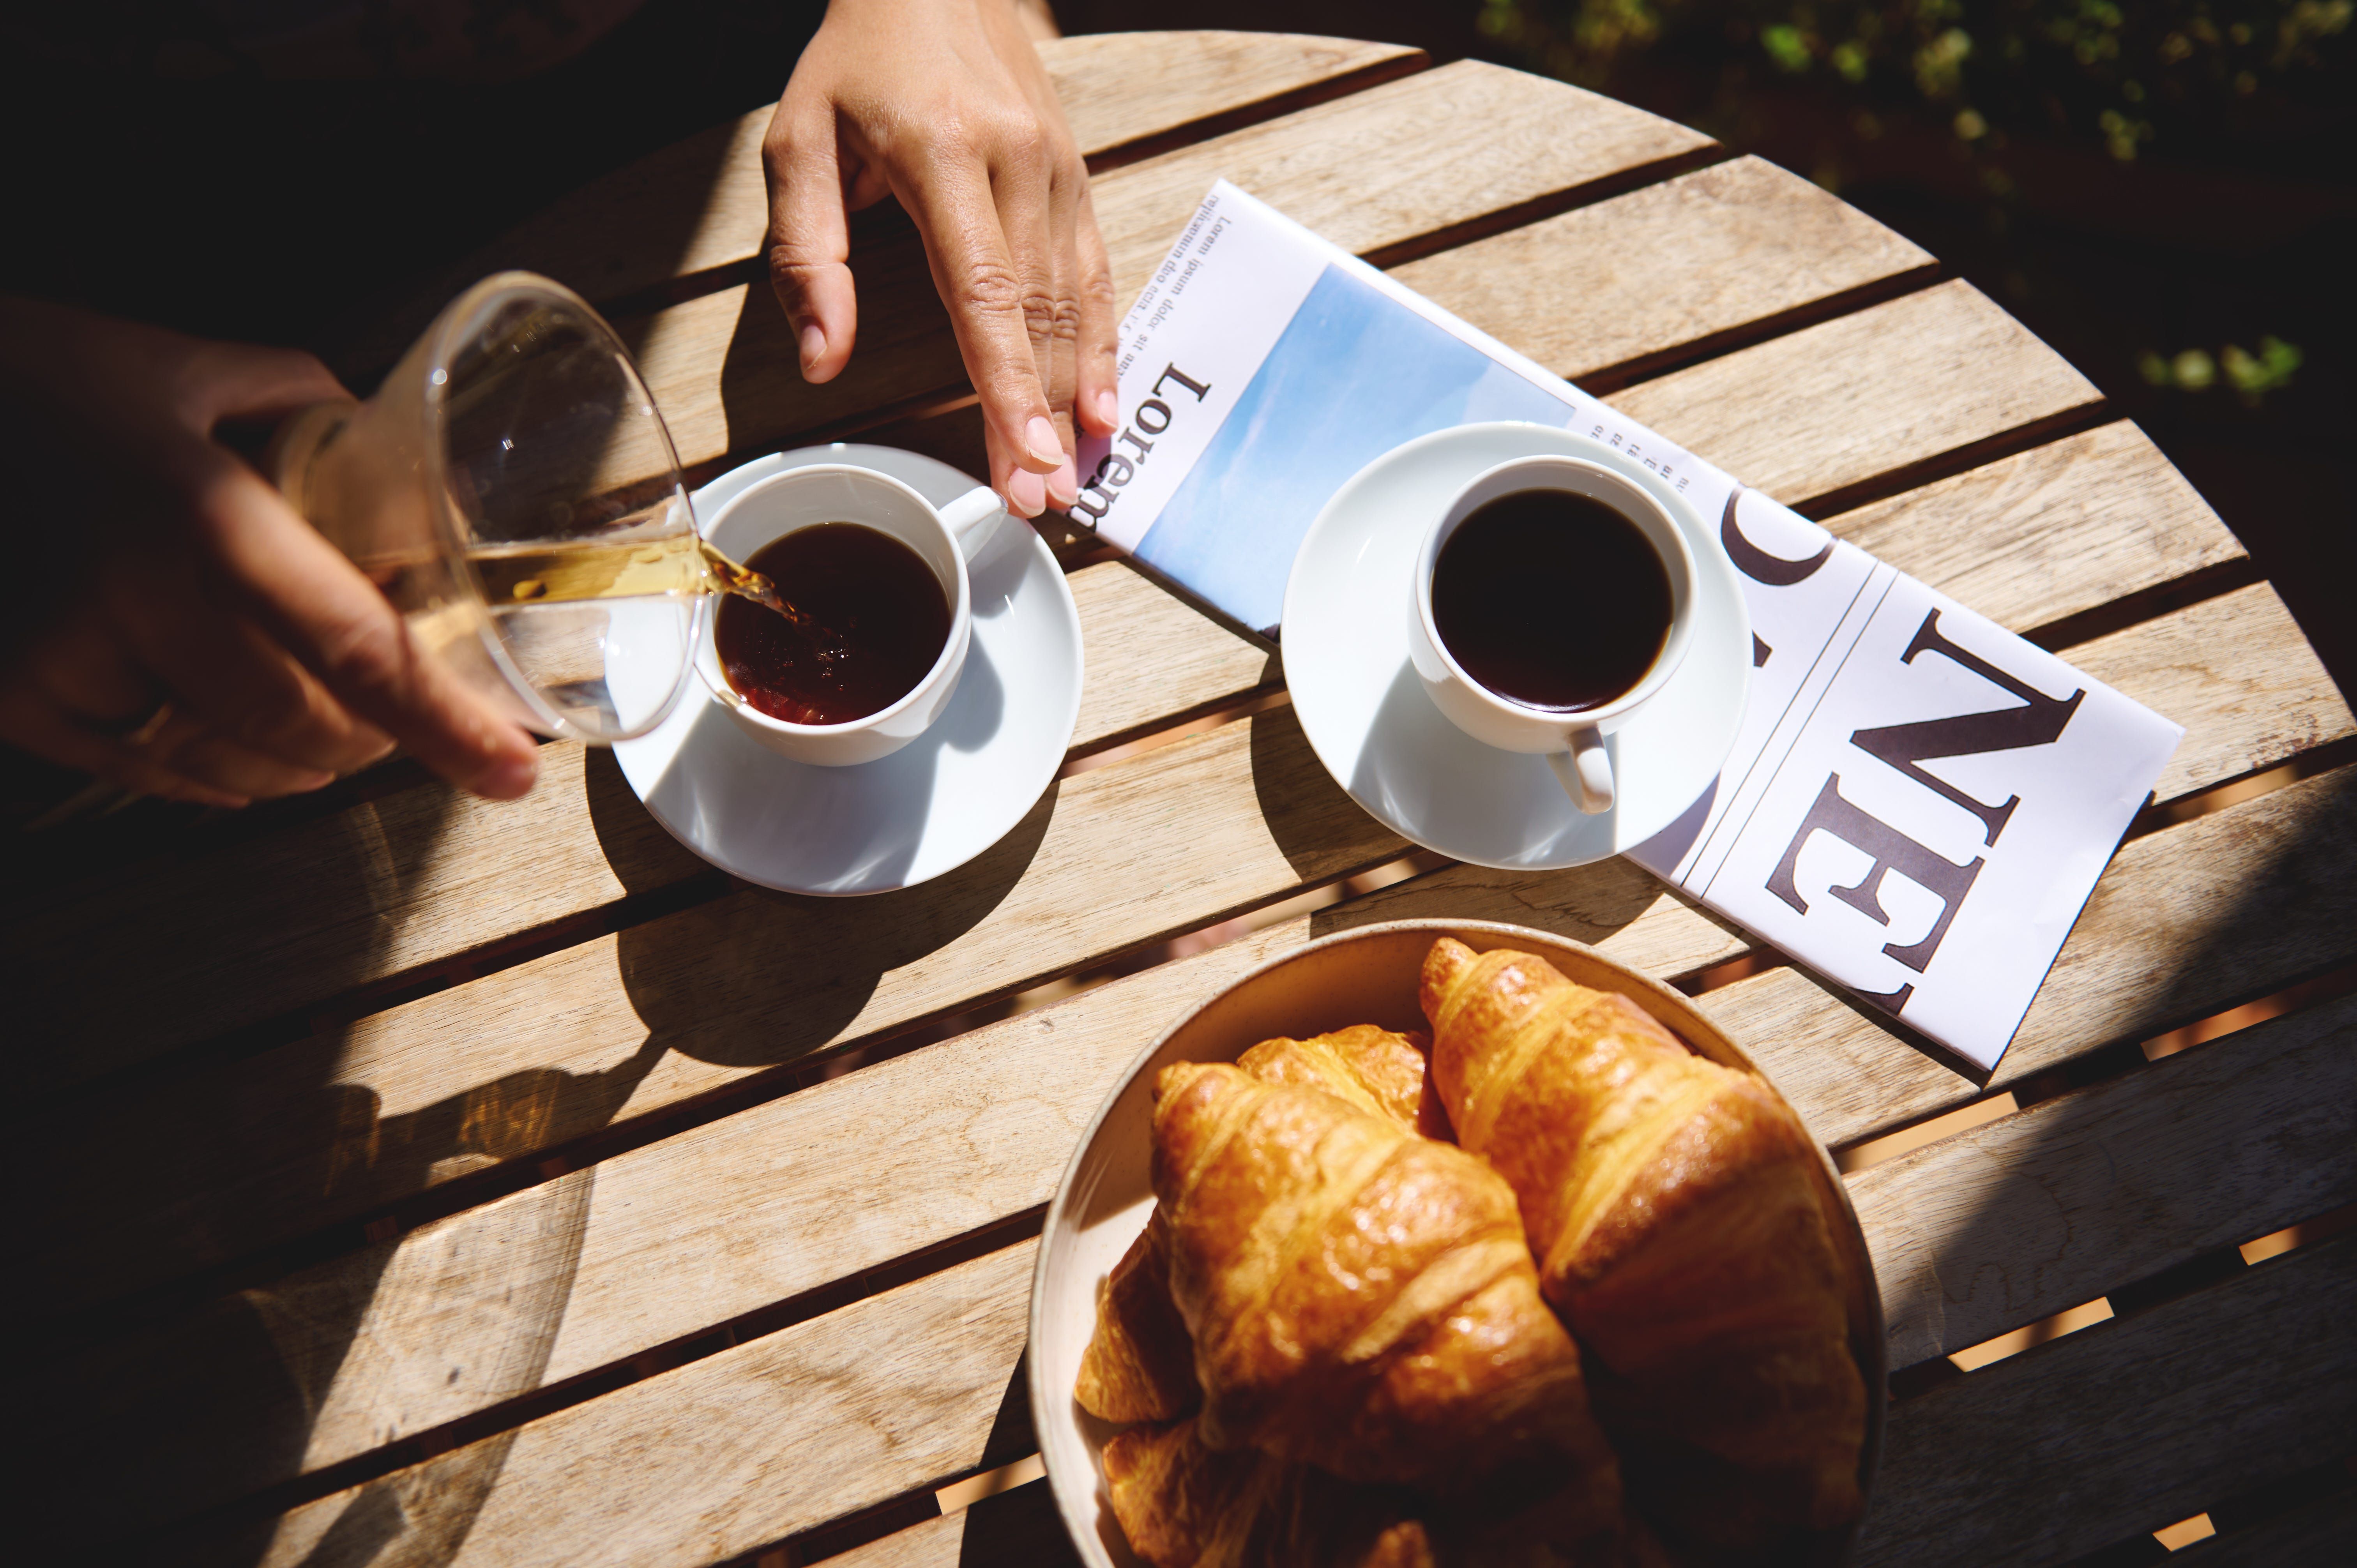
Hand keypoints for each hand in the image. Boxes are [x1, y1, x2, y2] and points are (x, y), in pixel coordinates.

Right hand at [0, 299, 541, 806]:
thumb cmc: (37, 374)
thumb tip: (386, 437)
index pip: (357, 647)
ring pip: (231, 765)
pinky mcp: (12, 698)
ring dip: (303, 763)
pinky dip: (214, 774)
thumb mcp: (179, 365)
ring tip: (339, 735)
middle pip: (303, 728)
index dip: (447, 722)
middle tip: (417, 726)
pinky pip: (146, 770)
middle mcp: (133, 599)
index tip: (515, 770)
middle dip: (376, 740)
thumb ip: (296, 400)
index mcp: (200, 514)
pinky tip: (248, 754)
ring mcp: (61, 660)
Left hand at [763, 0, 1118, 518]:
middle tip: (1039, 503)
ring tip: (1073, 476)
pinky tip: (1102, 409)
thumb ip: (806, 256)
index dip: (1007, 384)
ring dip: (1079, 396)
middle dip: (1041, 416)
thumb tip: (821, 362)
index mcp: (943, 156)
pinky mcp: (1077, 178)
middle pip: (1038, 314)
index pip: (985, 292)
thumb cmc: (857, 62)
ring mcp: (1059, 170)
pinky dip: (1104, 348)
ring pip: (1078, 303)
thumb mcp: (798, 141)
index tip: (1023, 456)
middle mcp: (1016, 163)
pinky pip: (1096, 276)